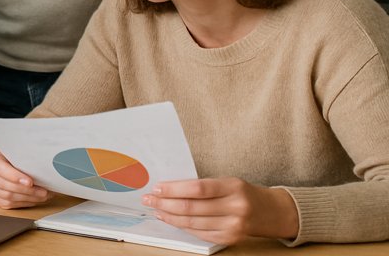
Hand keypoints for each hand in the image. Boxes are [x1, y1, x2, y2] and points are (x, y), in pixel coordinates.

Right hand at [0, 146, 51, 208]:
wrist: (9, 158)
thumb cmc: (15, 153)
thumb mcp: (18, 149)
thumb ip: (24, 156)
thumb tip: (41, 166)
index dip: (14, 176)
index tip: (30, 182)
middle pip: (4, 185)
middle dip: (26, 190)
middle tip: (42, 191)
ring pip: (7, 196)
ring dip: (27, 198)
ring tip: (42, 195)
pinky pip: (7, 203)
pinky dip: (23, 203)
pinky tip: (34, 199)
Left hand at [142, 177, 299, 244]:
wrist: (271, 212)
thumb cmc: (243, 193)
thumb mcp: (227, 181)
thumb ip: (203, 186)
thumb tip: (169, 188)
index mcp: (234, 187)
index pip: (198, 189)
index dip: (174, 189)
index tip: (157, 188)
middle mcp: (235, 208)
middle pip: (192, 207)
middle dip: (165, 203)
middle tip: (149, 199)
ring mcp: (234, 226)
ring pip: (193, 223)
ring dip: (170, 217)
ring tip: (156, 210)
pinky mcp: (230, 239)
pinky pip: (200, 233)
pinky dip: (183, 227)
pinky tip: (171, 220)